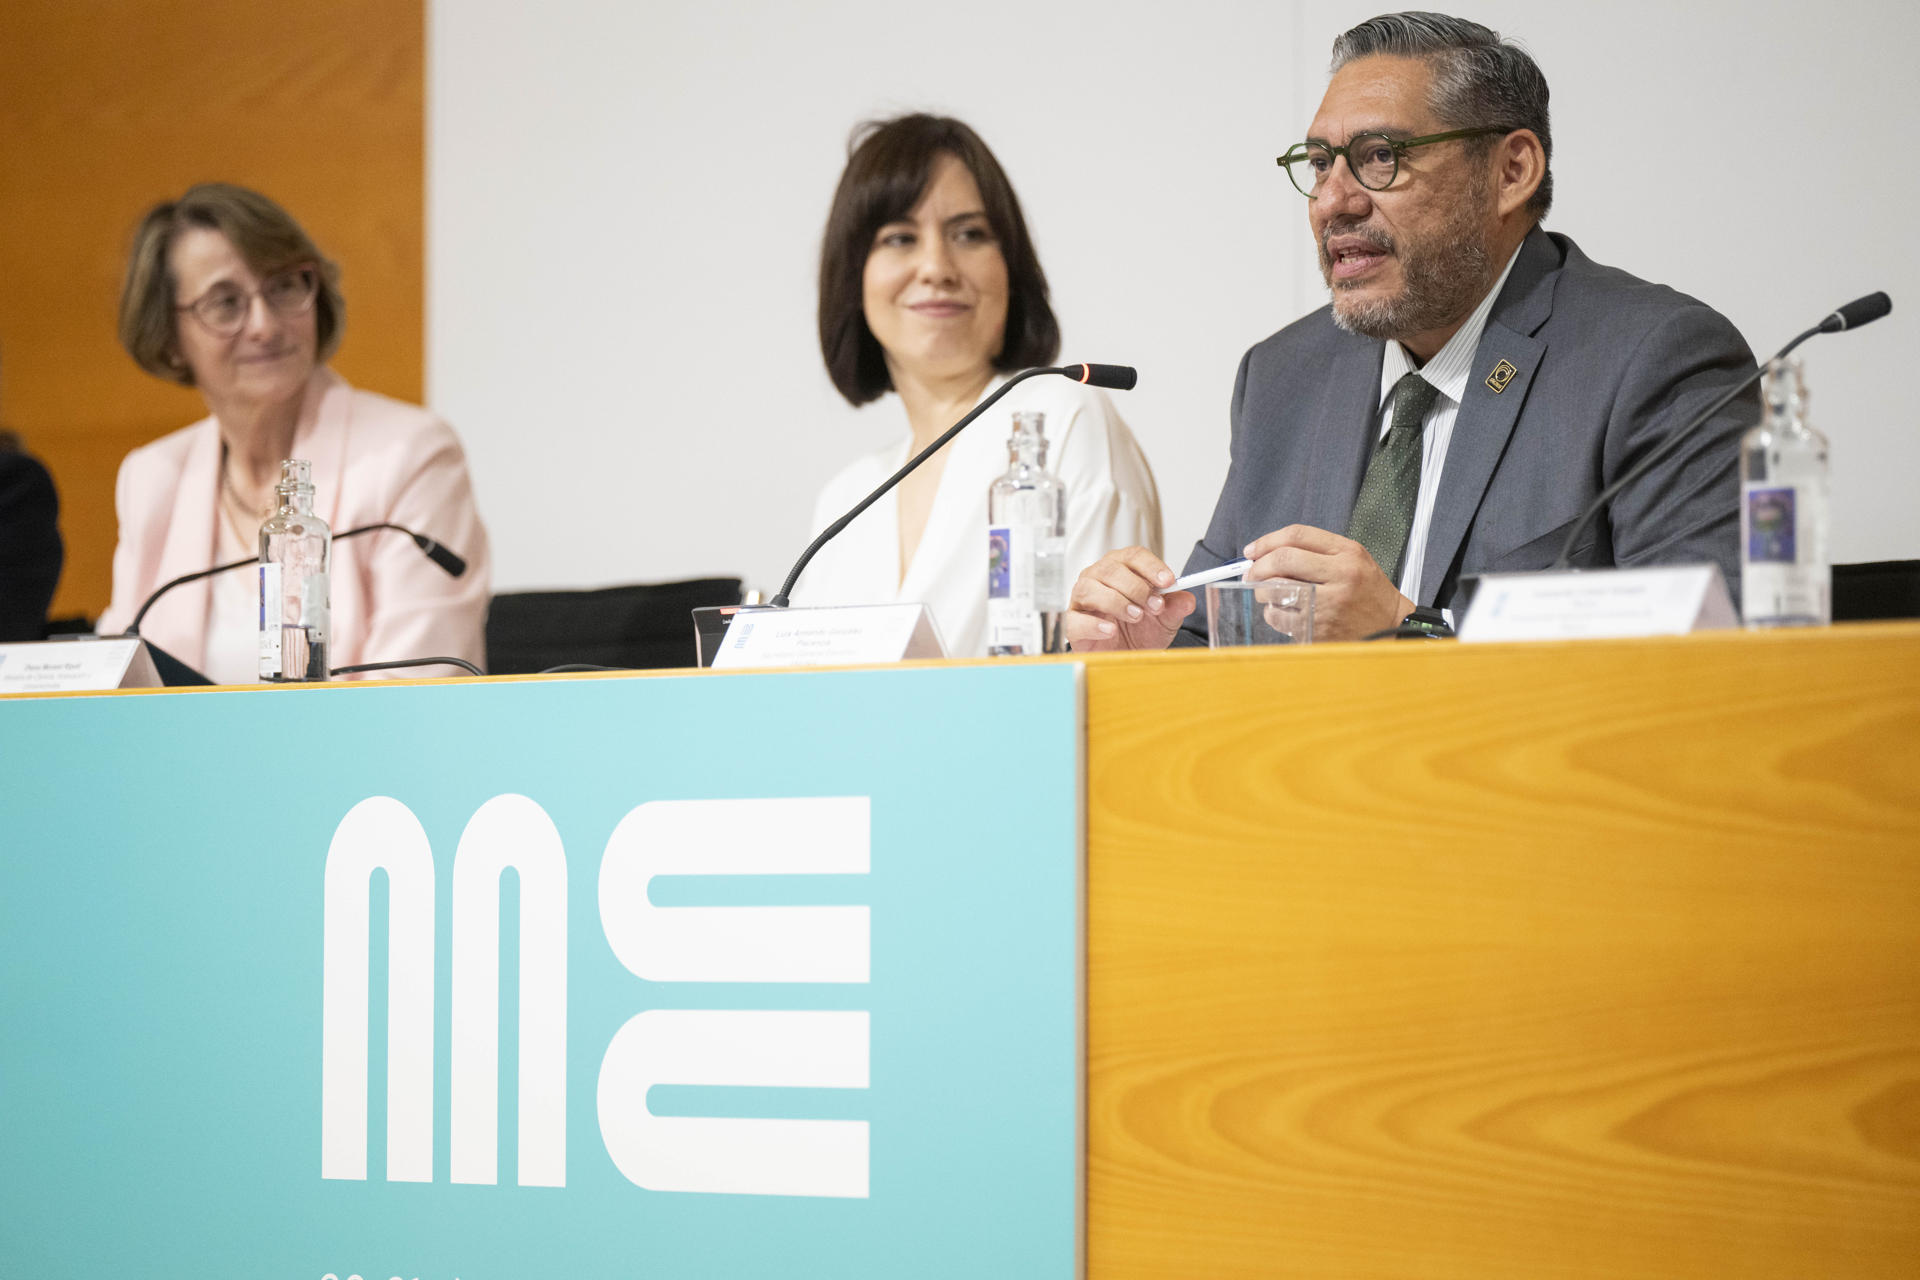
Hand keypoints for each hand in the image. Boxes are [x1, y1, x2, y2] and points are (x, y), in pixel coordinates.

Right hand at [1063, 546, 1195, 650]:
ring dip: (1117, 602)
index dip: (1152, 566)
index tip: (1169, 581)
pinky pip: (1076, 618)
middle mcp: (1098, 577)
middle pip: (1112, 569)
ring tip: (1135, 616)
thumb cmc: (1139, 631)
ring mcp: (1082, 598)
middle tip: (1155, 605)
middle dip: (1137, 587)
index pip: (1134, 556)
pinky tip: (1111, 630)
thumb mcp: (1164, 620)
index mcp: (1121, 568)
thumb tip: (1187, 599)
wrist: (1125, 656)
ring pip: (1090, 588)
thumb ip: (1175, 607)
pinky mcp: (1073, 621)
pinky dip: (1094, 624)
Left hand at [1241, 525, 1412, 641]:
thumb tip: (1267, 552)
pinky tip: (1280, 611)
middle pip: (1284, 560)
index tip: (1253, 550)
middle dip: (1259, 566)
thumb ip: (1317, 551)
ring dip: (1262, 590)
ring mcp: (1330, 604)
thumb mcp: (1353, 559)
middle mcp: (1340, 576)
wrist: (1392, 625)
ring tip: (1266, 592)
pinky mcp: (1320, 628)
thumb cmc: (1368, 592)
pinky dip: (1271, 613)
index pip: (1297, 535)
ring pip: (1277, 589)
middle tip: (1252, 573)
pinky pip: (1280, 617)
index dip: (1267, 541)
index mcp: (1347, 553)